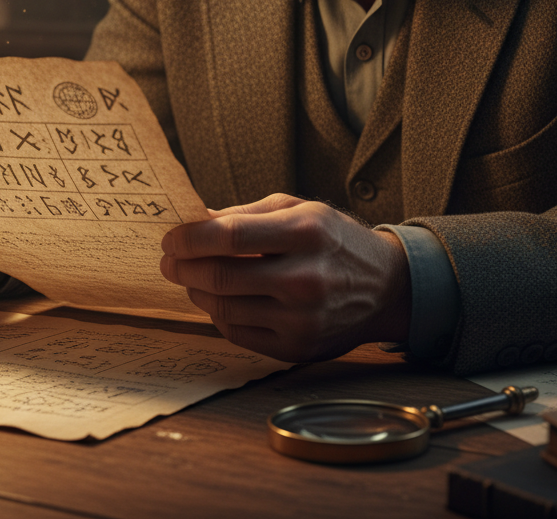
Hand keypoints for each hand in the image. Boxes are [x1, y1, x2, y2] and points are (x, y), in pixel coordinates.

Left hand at [159, 193, 410, 361]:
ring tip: (191, 277)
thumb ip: (244, 215)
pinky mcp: (298, 348)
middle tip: (169, 259)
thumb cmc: (334, 239)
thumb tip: (193, 222)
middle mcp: (306, 279)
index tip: (171, 238)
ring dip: (197, 291)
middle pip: (221, 277)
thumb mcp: (297, 208)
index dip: (191, 238)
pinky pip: (238, 333)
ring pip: (224, 308)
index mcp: (306, 233)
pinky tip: (217, 299)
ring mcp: (303, 319)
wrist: (387, 287)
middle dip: (184, 267)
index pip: (231, 236)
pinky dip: (219, 315)